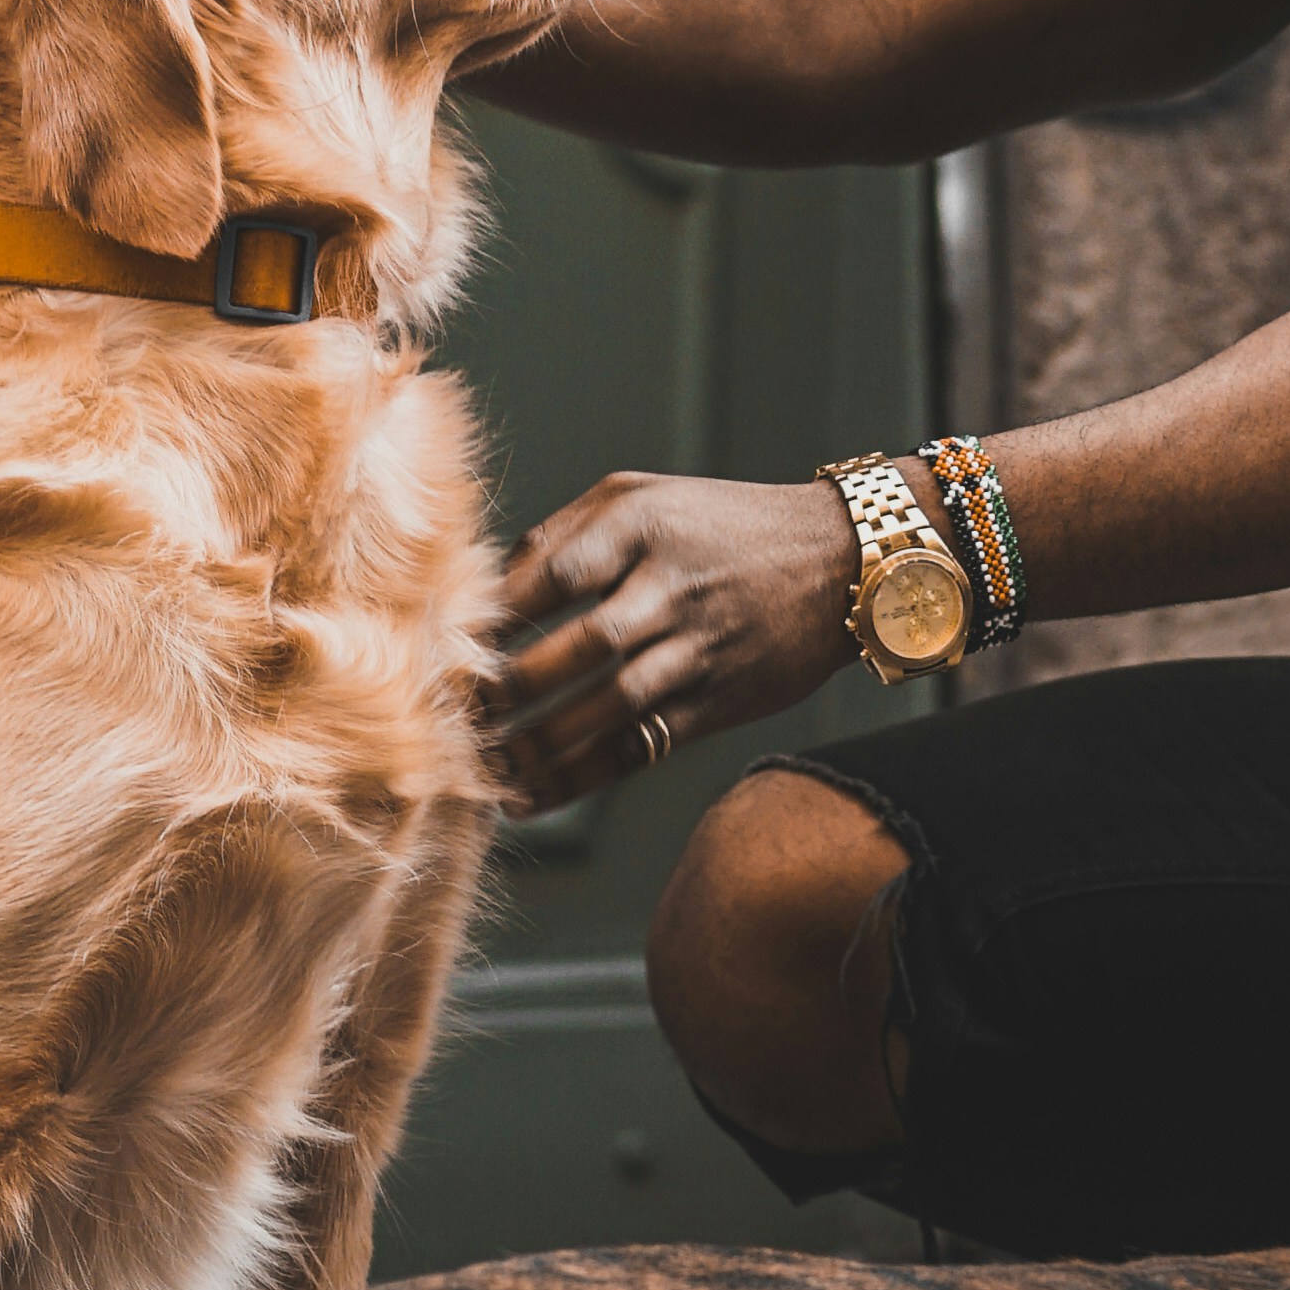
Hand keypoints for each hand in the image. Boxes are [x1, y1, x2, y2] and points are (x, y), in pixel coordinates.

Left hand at [482, 469, 859, 814]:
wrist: (840, 562)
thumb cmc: (725, 523)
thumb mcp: (645, 495)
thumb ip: (565, 532)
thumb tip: (492, 585)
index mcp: (645, 528)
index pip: (555, 573)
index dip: (496, 613)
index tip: (448, 643)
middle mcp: (673, 589)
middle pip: (582, 647)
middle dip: (512, 688)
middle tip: (458, 713)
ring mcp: (699, 649)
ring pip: (610, 707)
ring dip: (540, 744)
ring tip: (483, 765)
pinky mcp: (717, 702)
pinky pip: (640, 746)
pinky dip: (580, 776)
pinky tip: (530, 794)